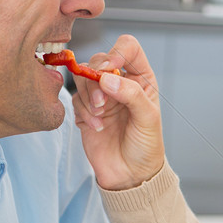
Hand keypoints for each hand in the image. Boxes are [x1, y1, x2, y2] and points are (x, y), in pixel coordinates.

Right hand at [71, 33, 165, 189]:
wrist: (130, 175)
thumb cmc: (146, 147)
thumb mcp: (148, 119)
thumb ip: (132, 94)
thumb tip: (107, 77)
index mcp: (140, 78)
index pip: (128, 47)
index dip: (117, 52)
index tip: (111, 69)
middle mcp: (120, 82)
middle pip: (99, 60)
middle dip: (97, 80)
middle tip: (103, 104)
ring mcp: (101, 95)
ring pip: (83, 77)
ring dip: (89, 96)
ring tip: (101, 117)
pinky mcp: (85, 110)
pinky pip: (75, 98)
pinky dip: (83, 112)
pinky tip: (97, 128)